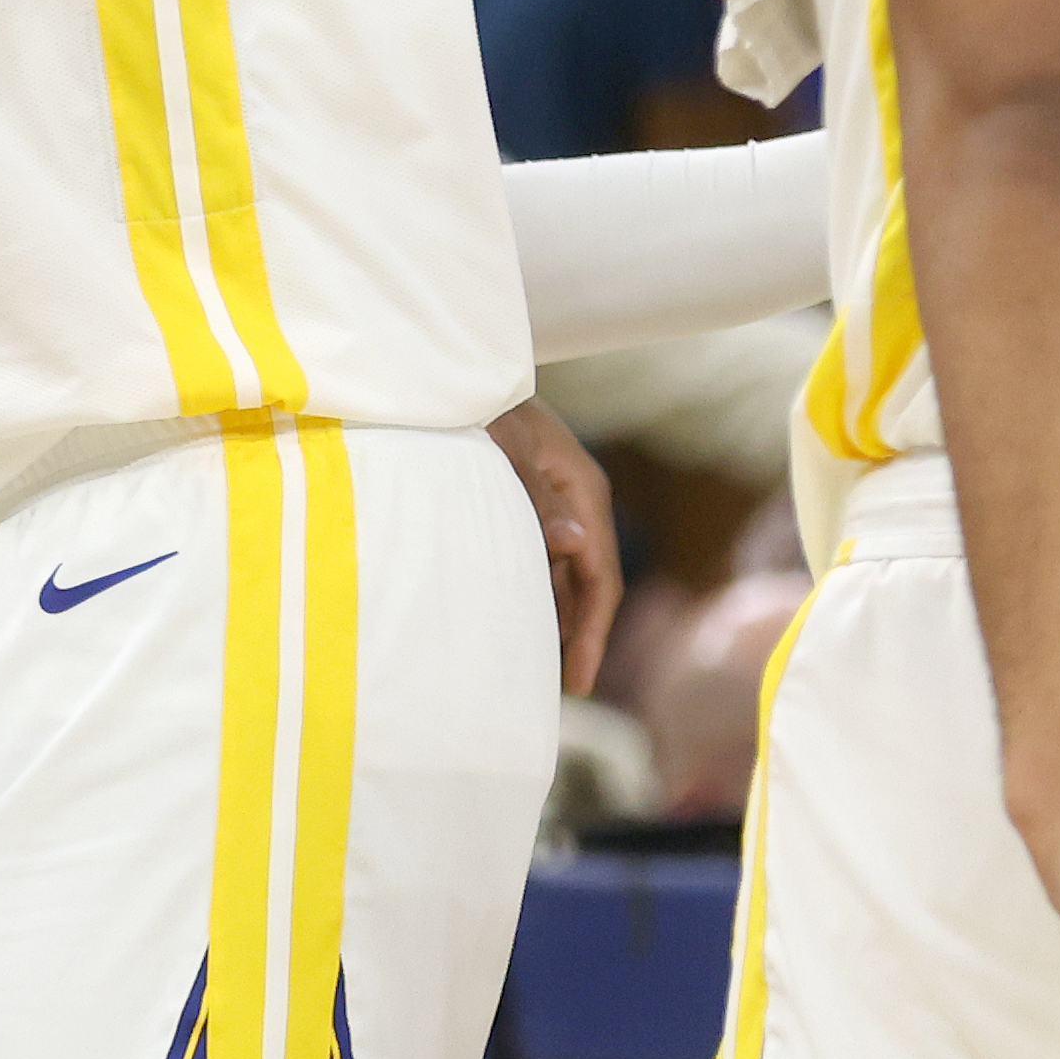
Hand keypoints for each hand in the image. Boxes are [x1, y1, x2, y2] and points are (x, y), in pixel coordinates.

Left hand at [486, 400, 618, 698]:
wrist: (460, 370)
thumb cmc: (480, 404)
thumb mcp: (505, 447)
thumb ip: (536, 496)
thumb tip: (575, 545)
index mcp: (583, 489)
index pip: (599, 576)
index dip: (591, 632)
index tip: (577, 681)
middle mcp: (578, 499)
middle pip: (591, 581)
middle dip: (580, 634)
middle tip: (564, 688)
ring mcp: (557, 500)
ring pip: (569, 573)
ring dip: (560, 616)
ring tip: (541, 666)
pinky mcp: (533, 500)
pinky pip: (546, 558)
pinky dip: (540, 590)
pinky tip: (523, 618)